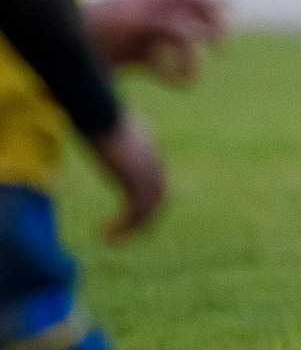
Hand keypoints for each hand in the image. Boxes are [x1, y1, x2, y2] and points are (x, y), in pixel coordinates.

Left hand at [84, 0, 226, 85]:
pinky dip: (172, 74)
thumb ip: (161, 24)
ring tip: (193, 78)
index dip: (211, 1)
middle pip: (189, 19)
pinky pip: (162, 65)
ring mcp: (141, 37)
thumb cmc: (90, 31)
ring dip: (190, 60)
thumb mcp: (129, 24)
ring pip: (179, 45)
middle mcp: (147, 16)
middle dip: (209, 31)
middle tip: (221, 47)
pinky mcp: (135, 59)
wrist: (55, 51)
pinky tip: (177, 85)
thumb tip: (191, 33)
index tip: (230, 11)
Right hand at [90, 116, 166, 241]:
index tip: (130, 215)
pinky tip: (105, 234)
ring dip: (134, 228)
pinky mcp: (135, 180)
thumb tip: (91, 126)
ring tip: (111, 239)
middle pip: (160, 197)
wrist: (101, 111)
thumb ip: (108, 132)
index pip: (158, 181)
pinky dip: (125, 227)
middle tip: (125, 233)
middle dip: (145, 218)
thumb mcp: (106, 123)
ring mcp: (147, 171)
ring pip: (151, 208)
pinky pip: (136, 211)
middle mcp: (153, 161)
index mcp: (149, 149)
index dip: (148, 201)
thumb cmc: (96, 114)